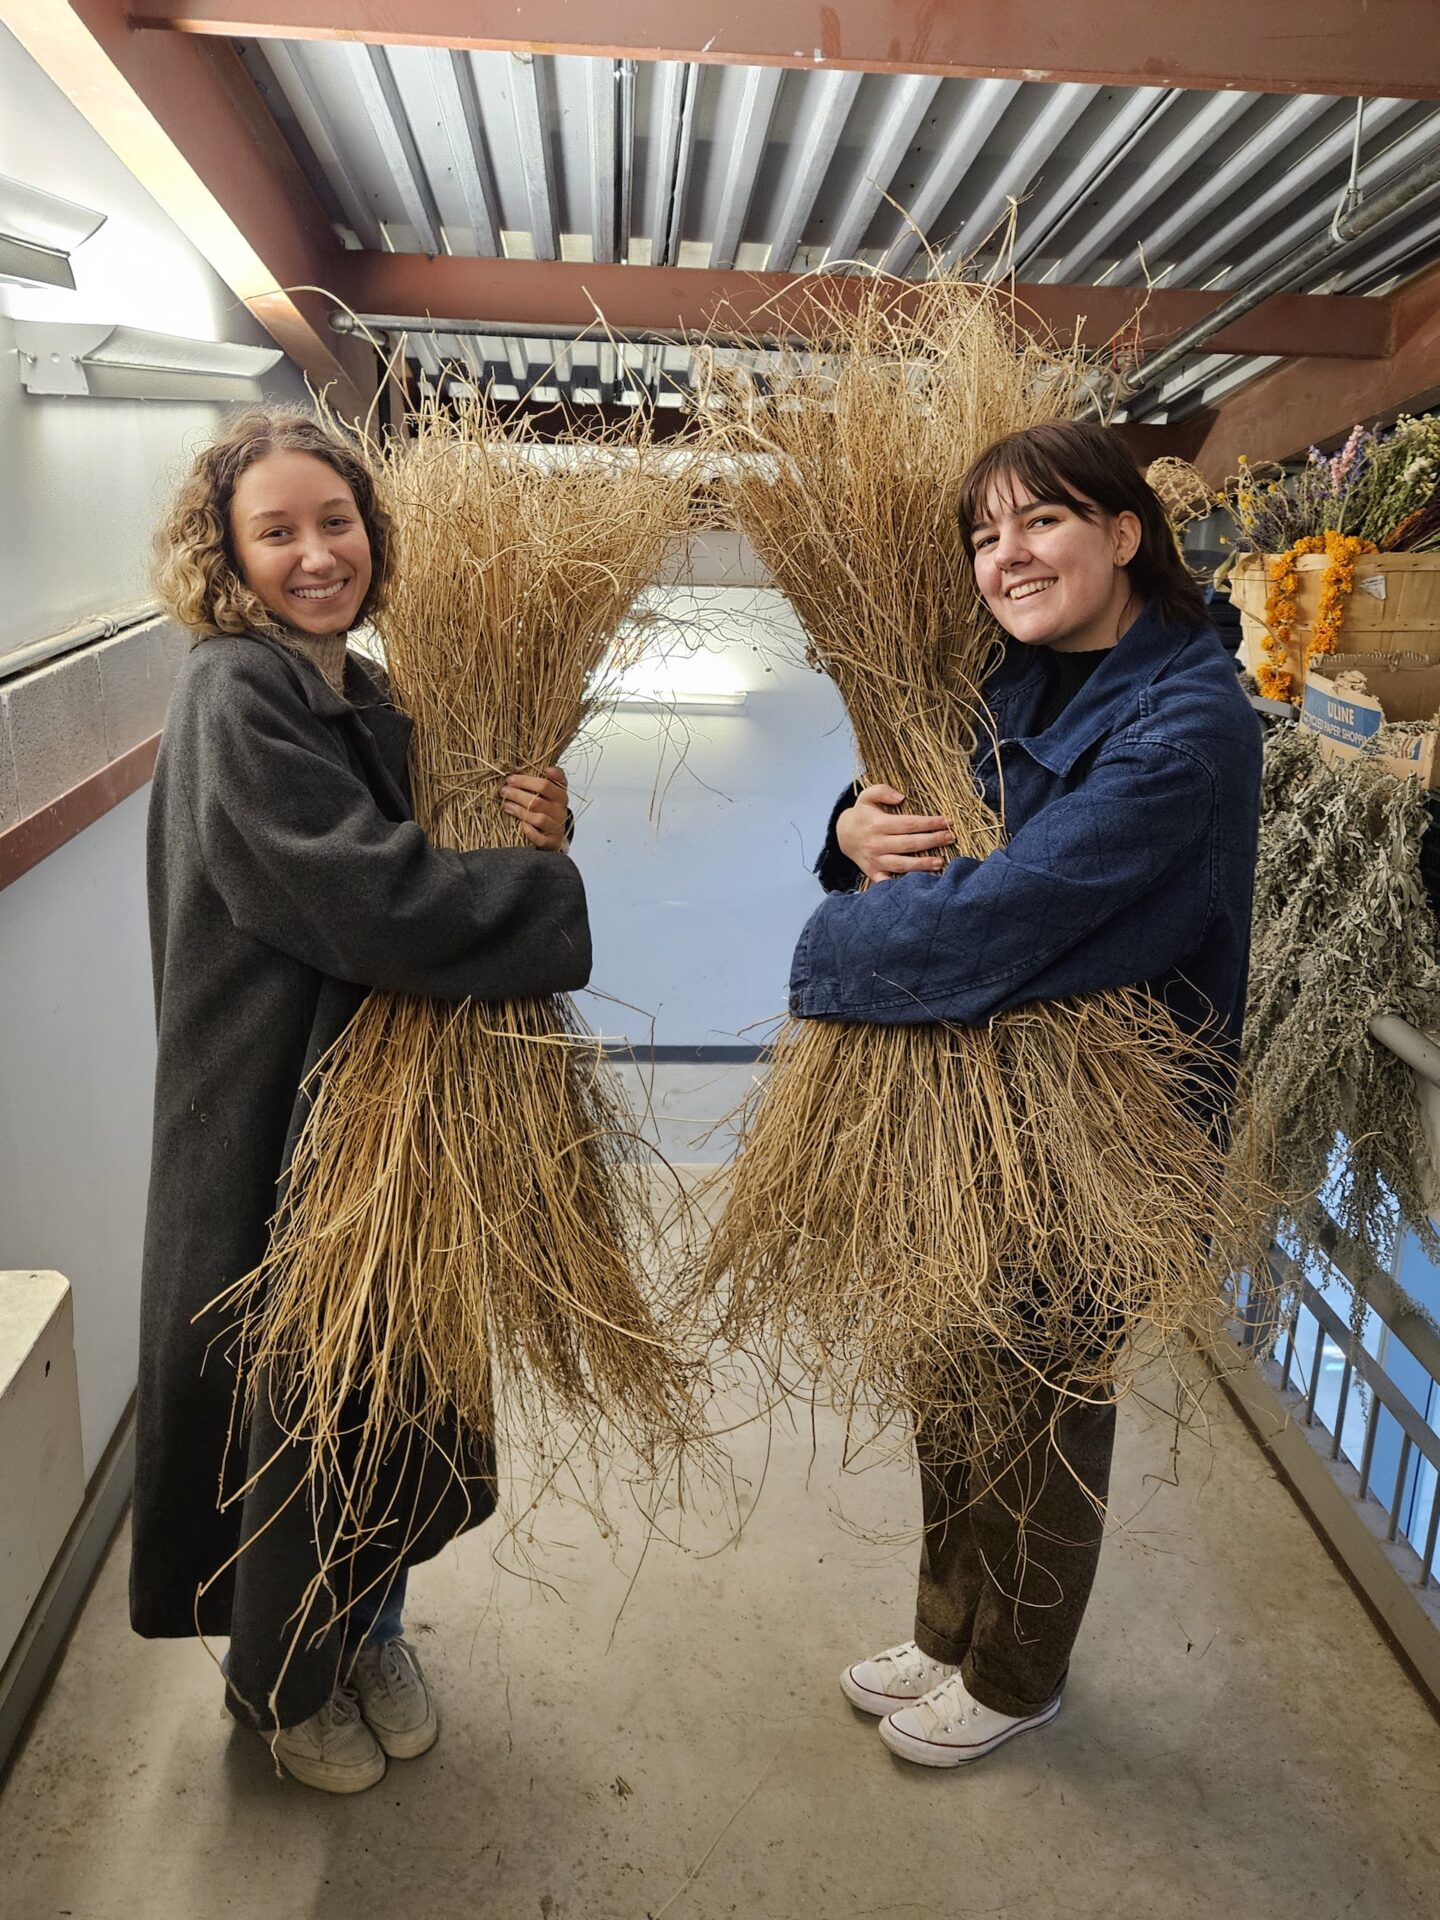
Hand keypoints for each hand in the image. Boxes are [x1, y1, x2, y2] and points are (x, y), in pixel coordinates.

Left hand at [502, 767, 568, 850]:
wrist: (556, 832)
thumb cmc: (550, 808)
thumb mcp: (553, 790)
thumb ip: (553, 778)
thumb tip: (549, 768)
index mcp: (561, 795)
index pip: (545, 785)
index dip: (525, 781)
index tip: (510, 779)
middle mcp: (560, 811)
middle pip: (538, 802)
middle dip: (517, 795)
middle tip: (503, 791)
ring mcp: (556, 827)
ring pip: (538, 819)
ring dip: (519, 811)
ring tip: (505, 805)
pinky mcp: (552, 842)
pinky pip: (541, 838)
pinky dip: (530, 832)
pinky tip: (521, 826)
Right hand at [835, 784, 952, 882]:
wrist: (843, 836)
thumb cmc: (862, 814)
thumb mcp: (867, 796)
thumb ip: (882, 791)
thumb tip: (901, 797)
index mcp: (878, 824)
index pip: (909, 824)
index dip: (929, 823)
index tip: (946, 821)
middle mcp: (876, 843)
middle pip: (910, 844)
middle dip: (933, 841)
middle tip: (950, 837)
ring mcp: (875, 860)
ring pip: (902, 864)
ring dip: (923, 864)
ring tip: (940, 862)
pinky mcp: (874, 872)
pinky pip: (889, 881)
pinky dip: (903, 884)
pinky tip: (919, 882)